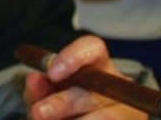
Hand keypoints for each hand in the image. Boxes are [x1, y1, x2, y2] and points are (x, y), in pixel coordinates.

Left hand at [24, 35, 147, 119]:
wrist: (84, 118)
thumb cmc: (62, 106)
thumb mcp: (48, 95)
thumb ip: (38, 89)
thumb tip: (34, 79)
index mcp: (97, 66)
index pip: (93, 48)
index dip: (73, 57)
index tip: (52, 74)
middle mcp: (116, 87)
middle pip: (93, 93)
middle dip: (63, 104)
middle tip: (38, 112)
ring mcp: (126, 113)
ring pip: (104, 117)